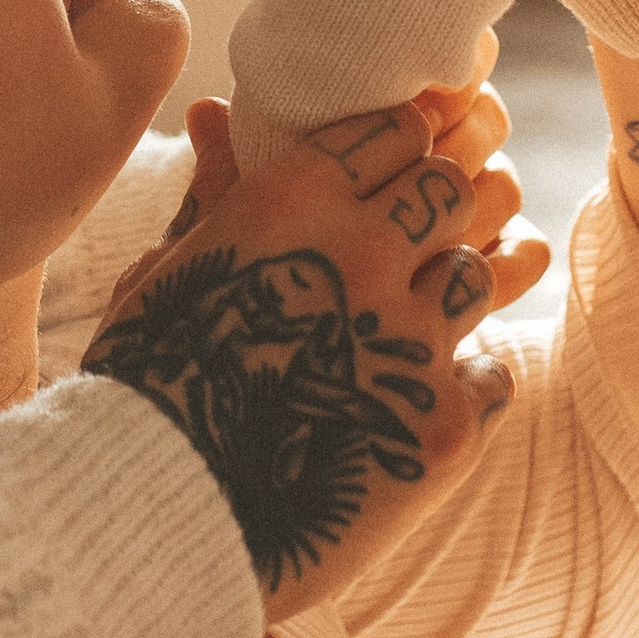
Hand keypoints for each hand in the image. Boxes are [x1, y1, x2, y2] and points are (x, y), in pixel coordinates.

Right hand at [85, 98, 516, 623]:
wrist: (153, 525)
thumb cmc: (145, 390)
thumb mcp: (166, 273)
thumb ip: (214, 192)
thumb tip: (213, 112)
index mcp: (288, 202)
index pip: (394, 130)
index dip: (402, 149)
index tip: (395, 173)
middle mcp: (361, 255)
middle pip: (452, 188)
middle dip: (439, 209)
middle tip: (415, 246)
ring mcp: (410, 340)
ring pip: (482, 273)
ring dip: (453, 293)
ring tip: (409, 329)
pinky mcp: (444, 424)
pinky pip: (494, 371)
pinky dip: (464, 381)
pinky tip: (417, 400)